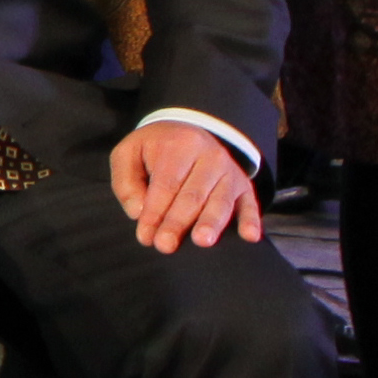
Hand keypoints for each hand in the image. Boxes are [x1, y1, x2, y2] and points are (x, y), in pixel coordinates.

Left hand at [110, 121, 262, 255]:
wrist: (188, 132)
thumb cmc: (153, 151)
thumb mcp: (129, 153)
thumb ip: (126, 181)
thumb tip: (137, 212)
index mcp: (179, 145)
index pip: (166, 184)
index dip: (155, 212)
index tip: (145, 237)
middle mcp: (209, 156)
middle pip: (193, 195)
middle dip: (177, 222)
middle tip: (165, 245)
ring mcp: (230, 171)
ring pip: (221, 201)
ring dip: (211, 222)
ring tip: (202, 241)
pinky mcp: (244, 186)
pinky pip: (250, 204)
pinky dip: (251, 220)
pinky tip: (250, 237)